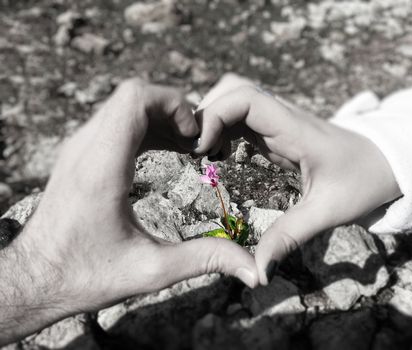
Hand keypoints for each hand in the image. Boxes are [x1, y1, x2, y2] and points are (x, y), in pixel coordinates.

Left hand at [0, 78, 257, 343]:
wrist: (37, 279)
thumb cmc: (87, 276)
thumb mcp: (152, 271)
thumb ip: (205, 259)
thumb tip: (252, 267)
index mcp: (102, 168)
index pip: (134, 98)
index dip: (173, 104)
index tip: (193, 136)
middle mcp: (86, 148)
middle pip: (133, 95)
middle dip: (173, 109)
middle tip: (195, 143)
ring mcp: (79, 149)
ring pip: (124, 106)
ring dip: (160, 117)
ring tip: (186, 146)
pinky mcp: (80, 155)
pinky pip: (116, 122)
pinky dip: (146, 127)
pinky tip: (166, 150)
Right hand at [194, 74, 400, 284]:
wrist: (388, 163)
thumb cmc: (365, 181)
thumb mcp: (327, 211)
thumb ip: (289, 238)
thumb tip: (256, 272)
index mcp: (294, 128)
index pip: (245, 98)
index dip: (214, 115)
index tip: (200, 150)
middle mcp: (282, 117)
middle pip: (232, 91)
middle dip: (206, 115)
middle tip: (193, 152)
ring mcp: (279, 122)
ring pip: (234, 102)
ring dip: (212, 122)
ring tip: (201, 155)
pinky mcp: (277, 132)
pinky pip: (241, 120)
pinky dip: (222, 131)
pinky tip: (219, 156)